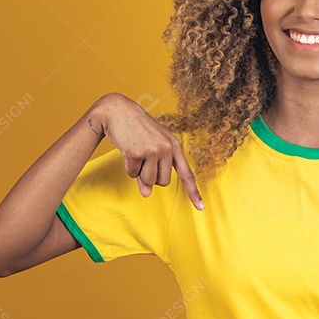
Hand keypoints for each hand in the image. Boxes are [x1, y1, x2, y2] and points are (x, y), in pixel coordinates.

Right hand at [90, 93, 203, 209]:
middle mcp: (167, 148)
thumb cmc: (136, 130)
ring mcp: (153, 150)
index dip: (193, 192)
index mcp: (174, 145)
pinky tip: (127, 151)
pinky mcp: (138, 152)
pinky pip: (133, 173)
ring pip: (148, 181)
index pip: (186, 173)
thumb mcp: (150, 147)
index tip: (201, 207)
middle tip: (143, 160)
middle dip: (151, 177)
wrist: (117, 110)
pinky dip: (128, 167)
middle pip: (162, 182)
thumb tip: (146, 193)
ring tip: (135, 154)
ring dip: (139, 173)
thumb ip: (152, 171)